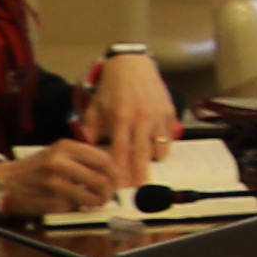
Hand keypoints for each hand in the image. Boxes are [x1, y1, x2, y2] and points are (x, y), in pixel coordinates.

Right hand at [0, 139, 123, 217]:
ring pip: (91, 198)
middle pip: (102, 181)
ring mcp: (55, 184)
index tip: (115, 181)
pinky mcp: (49, 202)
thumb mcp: (57, 153)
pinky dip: (75, 209)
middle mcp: (60, 163)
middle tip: (106, 196)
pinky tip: (67, 203)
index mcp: (66, 147)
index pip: (104, 160)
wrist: (3, 181)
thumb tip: (112, 173)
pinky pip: (74, 209)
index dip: (114, 174)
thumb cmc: (35, 168)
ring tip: (91, 202)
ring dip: (95, 203)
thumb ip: (83, 159)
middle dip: (109, 192)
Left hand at [84, 52, 181, 185]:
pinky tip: (153, 146)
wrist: (132, 64)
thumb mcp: (95, 107)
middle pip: (143, 154)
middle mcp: (142, 118)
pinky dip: (162, 145)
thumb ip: (89, 130)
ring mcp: (158, 116)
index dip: (120, 169)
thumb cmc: (111, 88)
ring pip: (160, 147)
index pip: (121, 150)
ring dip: (152, 159)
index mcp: (121, 117)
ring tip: (145, 165)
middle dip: (141, 174)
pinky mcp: (169, 113)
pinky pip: (168, 137)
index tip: (118, 185)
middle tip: (141, 191)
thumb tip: (87, 153)